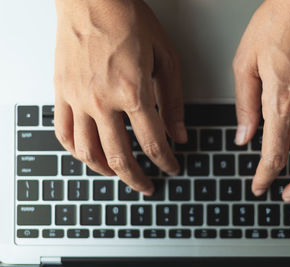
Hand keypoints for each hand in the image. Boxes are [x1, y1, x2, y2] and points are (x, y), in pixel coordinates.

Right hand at [54, 0, 185, 195]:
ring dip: (106, 171)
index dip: (166, 161)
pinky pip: (63, 133)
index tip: (172, 167)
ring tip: (120, 175)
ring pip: (88, 152)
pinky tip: (89, 155)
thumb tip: (179, 133)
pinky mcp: (61, 93)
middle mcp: (102, 100)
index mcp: (132, 91)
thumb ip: (173, 100)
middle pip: (120, 157)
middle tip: (147, 186)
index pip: (153, 142)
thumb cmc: (128, 20)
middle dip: (138, 178)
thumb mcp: (165, 58)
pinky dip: (77, 151)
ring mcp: (77, 99)